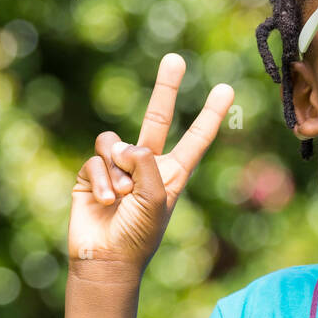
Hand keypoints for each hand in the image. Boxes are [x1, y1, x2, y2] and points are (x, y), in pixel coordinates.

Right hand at [68, 53, 233, 281]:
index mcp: (172, 173)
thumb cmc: (138, 236)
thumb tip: (127, 146)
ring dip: (118, 167)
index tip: (226, 89)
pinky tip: (106, 201)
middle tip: (175, 59)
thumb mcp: (155, 200)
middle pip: (156, 118)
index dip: (210, 115)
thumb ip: (146, 164)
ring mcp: (117, 168)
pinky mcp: (91, 173)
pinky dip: (102, 180)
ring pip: (115, 143)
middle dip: (165, 88)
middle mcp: (146, 165)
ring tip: (122, 195)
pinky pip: (96, 161)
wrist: (105, 259)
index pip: (195, 138)